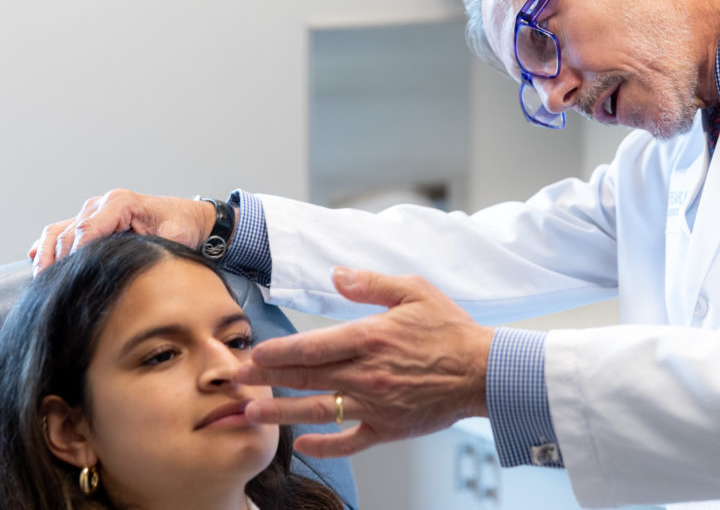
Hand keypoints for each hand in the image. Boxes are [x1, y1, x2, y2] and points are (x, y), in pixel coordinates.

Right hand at [28, 188, 215, 273]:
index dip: (76, 256)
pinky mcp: (90, 220)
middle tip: (56, 290)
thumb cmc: (183, 225)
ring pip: (58, 232)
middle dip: (60, 262)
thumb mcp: (176, 236)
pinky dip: (47, 247)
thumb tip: (135, 266)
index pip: (87, 230)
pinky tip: (38, 263)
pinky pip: (60, 231)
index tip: (70, 279)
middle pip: (69, 234)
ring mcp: (93, 211)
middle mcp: (102, 204)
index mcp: (121, 203)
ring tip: (42, 281)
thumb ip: (156, 247)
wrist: (188, 217)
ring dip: (47, 256)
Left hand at [237, 267, 493, 457]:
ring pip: (317, 410)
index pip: (309, 347)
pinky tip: (303, 443)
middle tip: (236, 381)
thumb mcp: (414, 290)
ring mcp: (375, 404)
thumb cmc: (451, 329)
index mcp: (370, 337)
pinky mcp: (388, 427)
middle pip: (304, 378)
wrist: (484, 371)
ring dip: (280, 413)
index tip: (251, 354)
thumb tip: (336, 275)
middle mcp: (366, 373)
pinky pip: (349, 440)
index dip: (275, 352)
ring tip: (252, 413)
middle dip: (265, 379)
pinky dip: (324, 444)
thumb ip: (370, 284)